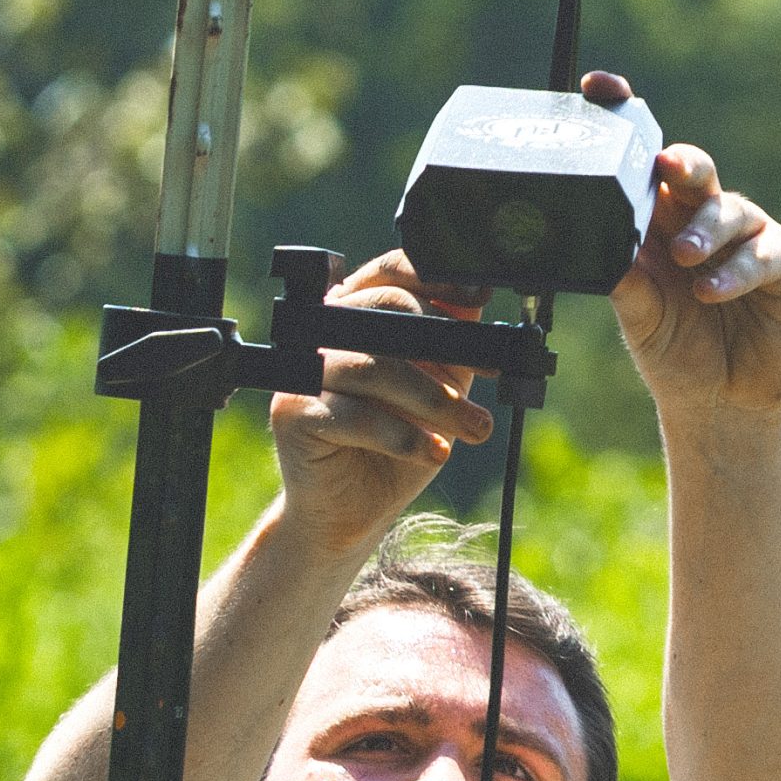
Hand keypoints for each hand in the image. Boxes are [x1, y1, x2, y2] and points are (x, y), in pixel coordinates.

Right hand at [268, 251, 497, 556]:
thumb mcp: (437, 386)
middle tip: (488, 377)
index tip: (479, 296)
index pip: (388, 272)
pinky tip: (433, 452)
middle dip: (447, 352)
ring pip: (375, 367)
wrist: (353, 509)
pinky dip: (403, 435)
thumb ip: (451, 343)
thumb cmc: (393, 441)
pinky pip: (355, 415)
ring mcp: (301, 370)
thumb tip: (477, 296)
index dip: (434, 279)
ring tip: (472, 428)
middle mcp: (321, 332)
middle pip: (387, 312)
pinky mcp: (292, 413)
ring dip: (434, 400)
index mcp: (354, 312)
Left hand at [591, 71, 780, 419]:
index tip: (598, 88)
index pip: (643, 163)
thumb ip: (625, 282)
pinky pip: (764, 253)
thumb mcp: (639, 317)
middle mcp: (702, 218)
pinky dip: (737, 270)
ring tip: (685, 258)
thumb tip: (598, 252)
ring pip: (729, 209)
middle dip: (681, 162)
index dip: (626, 121)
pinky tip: (713, 289)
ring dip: (706, 230)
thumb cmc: (675, 350)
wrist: (720, 402)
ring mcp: (746, 237)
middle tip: (665, 166)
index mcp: (659, 220)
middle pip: (693, 170)